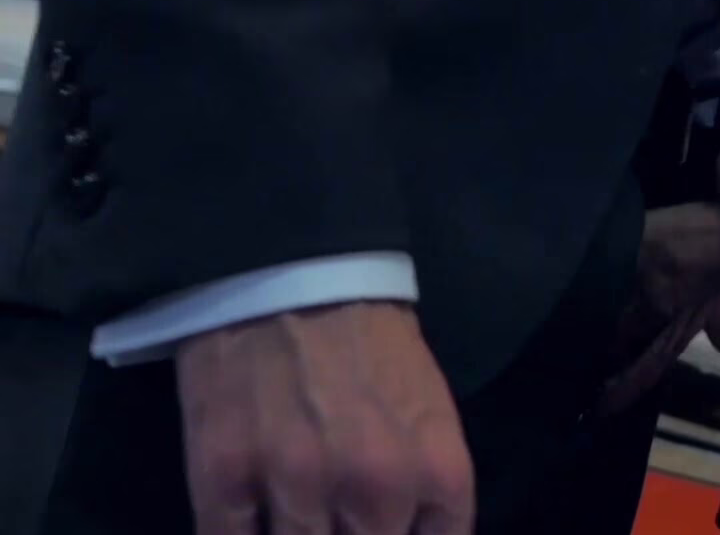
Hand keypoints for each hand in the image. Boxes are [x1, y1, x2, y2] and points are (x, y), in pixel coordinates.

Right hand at [176, 302, 473, 534]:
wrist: (293, 271)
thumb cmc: (372, 344)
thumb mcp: (431, 415)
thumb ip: (429, 492)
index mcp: (436, 471)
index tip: (384, 528)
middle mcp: (375, 489)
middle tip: (338, 516)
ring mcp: (297, 485)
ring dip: (299, 534)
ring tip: (299, 505)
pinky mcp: (223, 478)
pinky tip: (248, 519)